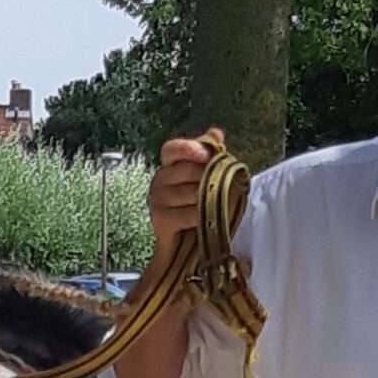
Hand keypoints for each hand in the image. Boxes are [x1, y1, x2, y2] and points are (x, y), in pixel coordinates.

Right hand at [146, 128, 224, 256]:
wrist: (185, 244)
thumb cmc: (197, 207)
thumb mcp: (207, 177)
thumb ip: (210, 154)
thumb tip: (216, 133)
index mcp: (168, 165)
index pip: (171, 149)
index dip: (188, 148)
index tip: (206, 154)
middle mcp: (158, 179)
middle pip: (185, 170)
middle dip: (207, 177)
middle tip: (221, 186)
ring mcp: (156, 200)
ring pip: (189, 193)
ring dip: (206, 199)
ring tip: (215, 205)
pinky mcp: (159, 220)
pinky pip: (185, 214)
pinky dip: (199, 217)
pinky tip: (205, 220)